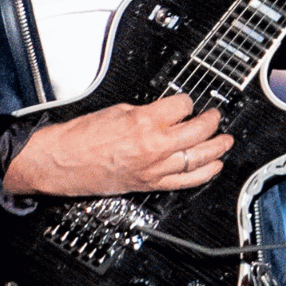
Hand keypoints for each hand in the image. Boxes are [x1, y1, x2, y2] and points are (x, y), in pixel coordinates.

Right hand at [4, 93, 231, 196]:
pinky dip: (204, 174)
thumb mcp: (118, 110)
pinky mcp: (149, 184)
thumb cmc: (79, 137)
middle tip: (216, 117)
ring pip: (198, 158)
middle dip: (211, 122)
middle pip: (198, 131)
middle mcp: (154, 146)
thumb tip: (166, 112)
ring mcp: (154, 168)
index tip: (188, 102)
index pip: (183, 105)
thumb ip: (147, 112)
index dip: (187, 101)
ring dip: (216, 148)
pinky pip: (186, 181)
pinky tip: (214, 166)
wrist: (59, 162)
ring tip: (226, 141)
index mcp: (145, 121)